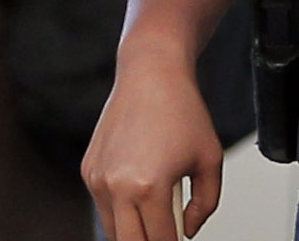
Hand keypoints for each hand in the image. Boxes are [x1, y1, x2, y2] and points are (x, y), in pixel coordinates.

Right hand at [84, 23, 226, 240]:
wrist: (151, 74)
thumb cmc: (182, 111)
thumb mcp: (210, 159)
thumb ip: (205, 204)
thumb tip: (186, 231)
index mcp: (148, 187)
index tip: (179, 239)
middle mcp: (117, 187)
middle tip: (166, 230)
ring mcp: (98, 180)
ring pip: (113, 230)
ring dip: (133, 229)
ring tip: (156, 207)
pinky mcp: (88, 171)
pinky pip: (104, 205)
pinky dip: (121, 208)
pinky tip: (140, 186)